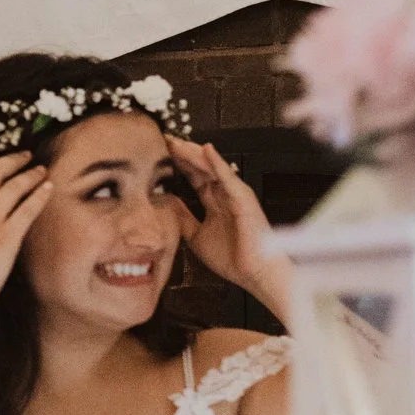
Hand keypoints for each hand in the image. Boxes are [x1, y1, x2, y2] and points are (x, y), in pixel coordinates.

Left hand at [166, 137, 287, 313]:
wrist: (254, 274)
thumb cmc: (233, 259)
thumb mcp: (196, 236)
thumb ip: (184, 219)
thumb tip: (166, 205)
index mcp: (215, 202)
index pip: (193, 177)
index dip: (178, 164)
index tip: (160, 154)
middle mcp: (225, 194)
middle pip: (200, 167)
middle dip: (182, 153)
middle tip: (164, 140)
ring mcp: (234, 194)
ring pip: (211, 167)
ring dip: (194, 153)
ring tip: (176, 143)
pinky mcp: (243, 198)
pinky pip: (228, 177)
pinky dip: (217, 163)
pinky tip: (206, 150)